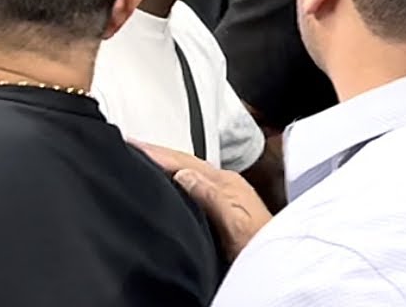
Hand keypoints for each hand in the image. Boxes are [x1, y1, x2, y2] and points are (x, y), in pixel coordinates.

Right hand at [134, 140, 271, 261]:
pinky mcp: (221, 208)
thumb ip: (212, 197)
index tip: (133, 144)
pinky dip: (173, 179)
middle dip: (158, 153)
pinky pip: (191, 184)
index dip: (158, 153)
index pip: (185, 162)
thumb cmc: (258, 245)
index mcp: (225, 183)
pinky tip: (165, 183)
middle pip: (185, 162)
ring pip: (188, 171)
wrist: (277, 260)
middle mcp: (224, 184)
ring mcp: (223, 194)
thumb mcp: (234, 222)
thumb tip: (184, 174)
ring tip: (141, 158)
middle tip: (129, 144)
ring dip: (165, 164)